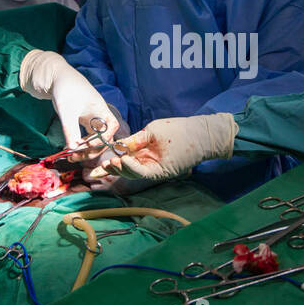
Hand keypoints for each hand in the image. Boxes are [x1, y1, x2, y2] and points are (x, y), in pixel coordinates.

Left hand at [18, 50, 114, 154]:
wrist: (56, 78)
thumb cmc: (65, 89)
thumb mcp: (66, 110)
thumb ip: (70, 129)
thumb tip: (73, 148)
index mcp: (101, 109)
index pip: (112, 127)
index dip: (104, 138)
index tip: (88, 146)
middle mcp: (99, 115)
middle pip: (104, 137)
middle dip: (92, 149)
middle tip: (76, 156)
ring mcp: (91, 118)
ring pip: (95, 139)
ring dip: (86, 149)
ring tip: (71, 156)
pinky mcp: (83, 120)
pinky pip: (86, 136)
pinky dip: (79, 144)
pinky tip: (69, 148)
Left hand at [89, 113, 237, 181]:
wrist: (203, 134)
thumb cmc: (182, 132)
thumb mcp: (155, 131)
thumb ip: (137, 139)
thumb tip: (119, 145)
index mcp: (159, 168)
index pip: (139, 172)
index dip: (127, 166)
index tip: (118, 158)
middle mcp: (156, 170)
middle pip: (132, 173)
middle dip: (116, 171)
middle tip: (100, 168)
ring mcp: (156, 167)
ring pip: (134, 170)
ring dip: (119, 168)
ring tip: (103, 166)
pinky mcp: (156, 161)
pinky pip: (140, 163)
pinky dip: (128, 162)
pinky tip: (115, 159)